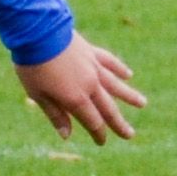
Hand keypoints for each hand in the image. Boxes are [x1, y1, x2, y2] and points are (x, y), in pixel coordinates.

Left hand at [15, 34, 144, 143]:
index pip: (92, 121)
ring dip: (129, 96)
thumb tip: (67, 136)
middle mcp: (90, 85)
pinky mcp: (91, 52)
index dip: (98, 133)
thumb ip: (55, 115)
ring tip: (143, 104)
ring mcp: (93, 67)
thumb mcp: (38, 96)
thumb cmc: (33, 67)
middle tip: (130, 135)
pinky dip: (119, 68)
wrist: (37, 33)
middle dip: (118, 123)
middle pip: (108, 108)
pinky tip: (128, 74)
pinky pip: (110, 62)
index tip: (101, 142)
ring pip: (115, 85)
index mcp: (76, 99)